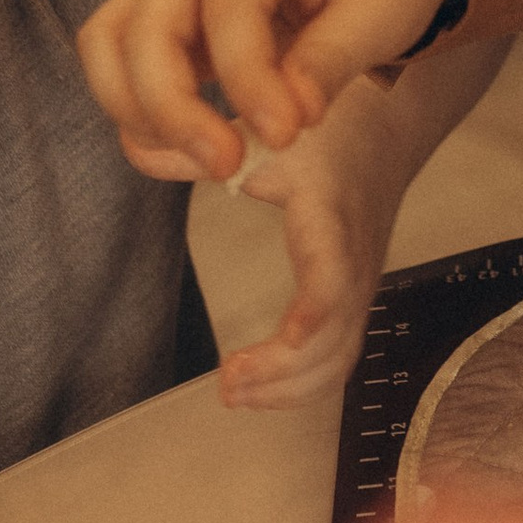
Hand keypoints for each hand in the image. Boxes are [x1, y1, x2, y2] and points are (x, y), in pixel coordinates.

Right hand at [77, 0, 474, 174]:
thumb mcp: (388, 4)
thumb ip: (335, 56)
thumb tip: (290, 115)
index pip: (227, 6)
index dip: (247, 80)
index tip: (284, 136)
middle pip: (147, 29)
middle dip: (175, 109)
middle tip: (230, 167)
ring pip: (112, 47)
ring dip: (141, 115)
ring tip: (206, 163)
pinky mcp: (170, 24)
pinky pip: (121, 65)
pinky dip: (138, 116)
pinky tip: (187, 156)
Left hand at [214, 85, 407, 408]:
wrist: (389, 128)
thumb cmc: (327, 131)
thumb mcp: (263, 129)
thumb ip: (199, 144)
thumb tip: (133, 145)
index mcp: (331, 216)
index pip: (334, 274)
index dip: (315, 312)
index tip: (288, 339)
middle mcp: (355, 259)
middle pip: (337, 335)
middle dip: (286, 372)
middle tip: (227, 384)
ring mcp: (361, 284)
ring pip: (342, 356)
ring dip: (292, 388)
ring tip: (233, 394)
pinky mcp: (356, 299)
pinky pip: (342, 356)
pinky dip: (306, 384)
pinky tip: (260, 389)